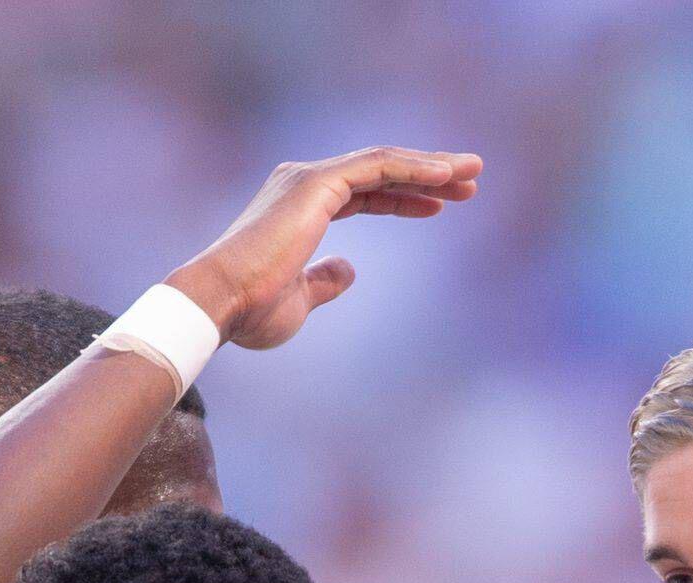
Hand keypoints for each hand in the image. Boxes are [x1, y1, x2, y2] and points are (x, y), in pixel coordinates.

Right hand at [167, 148, 483, 351]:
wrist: (219, 303)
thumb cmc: (251, 310)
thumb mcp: (300, 300)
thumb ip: (325, 281)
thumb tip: (349, 271)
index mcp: (300, 207)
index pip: (363, 193)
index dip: (403, 197)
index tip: (441, 206)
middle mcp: (304, 183)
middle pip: (379, 171)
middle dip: (427, 173)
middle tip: (471, 180)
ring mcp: (310, 179)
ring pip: (383, 161)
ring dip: (431, 165)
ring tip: (473, 172)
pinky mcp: (318, 183)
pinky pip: (377, 166)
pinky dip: (413, 168)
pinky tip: (447, 176)